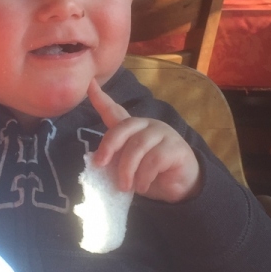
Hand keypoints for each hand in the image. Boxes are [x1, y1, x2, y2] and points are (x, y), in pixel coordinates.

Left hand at [87, 78, 201, 202]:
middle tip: (101, 165)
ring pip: (137, 146)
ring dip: (127, 169)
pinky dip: (144, 177)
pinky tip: (143, 186)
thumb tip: (98, 162)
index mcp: (133, 128)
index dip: (100, 98)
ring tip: (125, 187)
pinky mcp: (176, 147)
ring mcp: (163, 134)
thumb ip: (115, 160)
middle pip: (123, 127)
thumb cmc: (151, 175)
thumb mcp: (129, 167)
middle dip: (109, 146)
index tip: (89, 84)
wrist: (181, 187)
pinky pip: (154, 160)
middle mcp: (147, 125)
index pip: (114, 110)